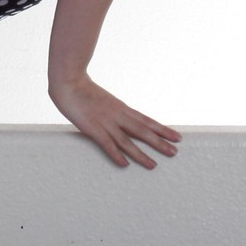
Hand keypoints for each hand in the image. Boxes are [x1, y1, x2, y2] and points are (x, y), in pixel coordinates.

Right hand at [49, 76, 180, 167]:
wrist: (68, 80)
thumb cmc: (82, 89)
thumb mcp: (104, 99)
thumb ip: (112, 109)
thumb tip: (119, 118)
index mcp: (121, 107)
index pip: (146, 120)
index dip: (162, 129)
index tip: (176, 136)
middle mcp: (117, 115)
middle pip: (142, 130)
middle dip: (159, 142)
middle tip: (174, 152)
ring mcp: (105, 121)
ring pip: (127, 140)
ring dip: (140, 154)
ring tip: (153, 165)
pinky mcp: (92, 127)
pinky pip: (106, 143)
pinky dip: (116, 154)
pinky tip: (125, 164)